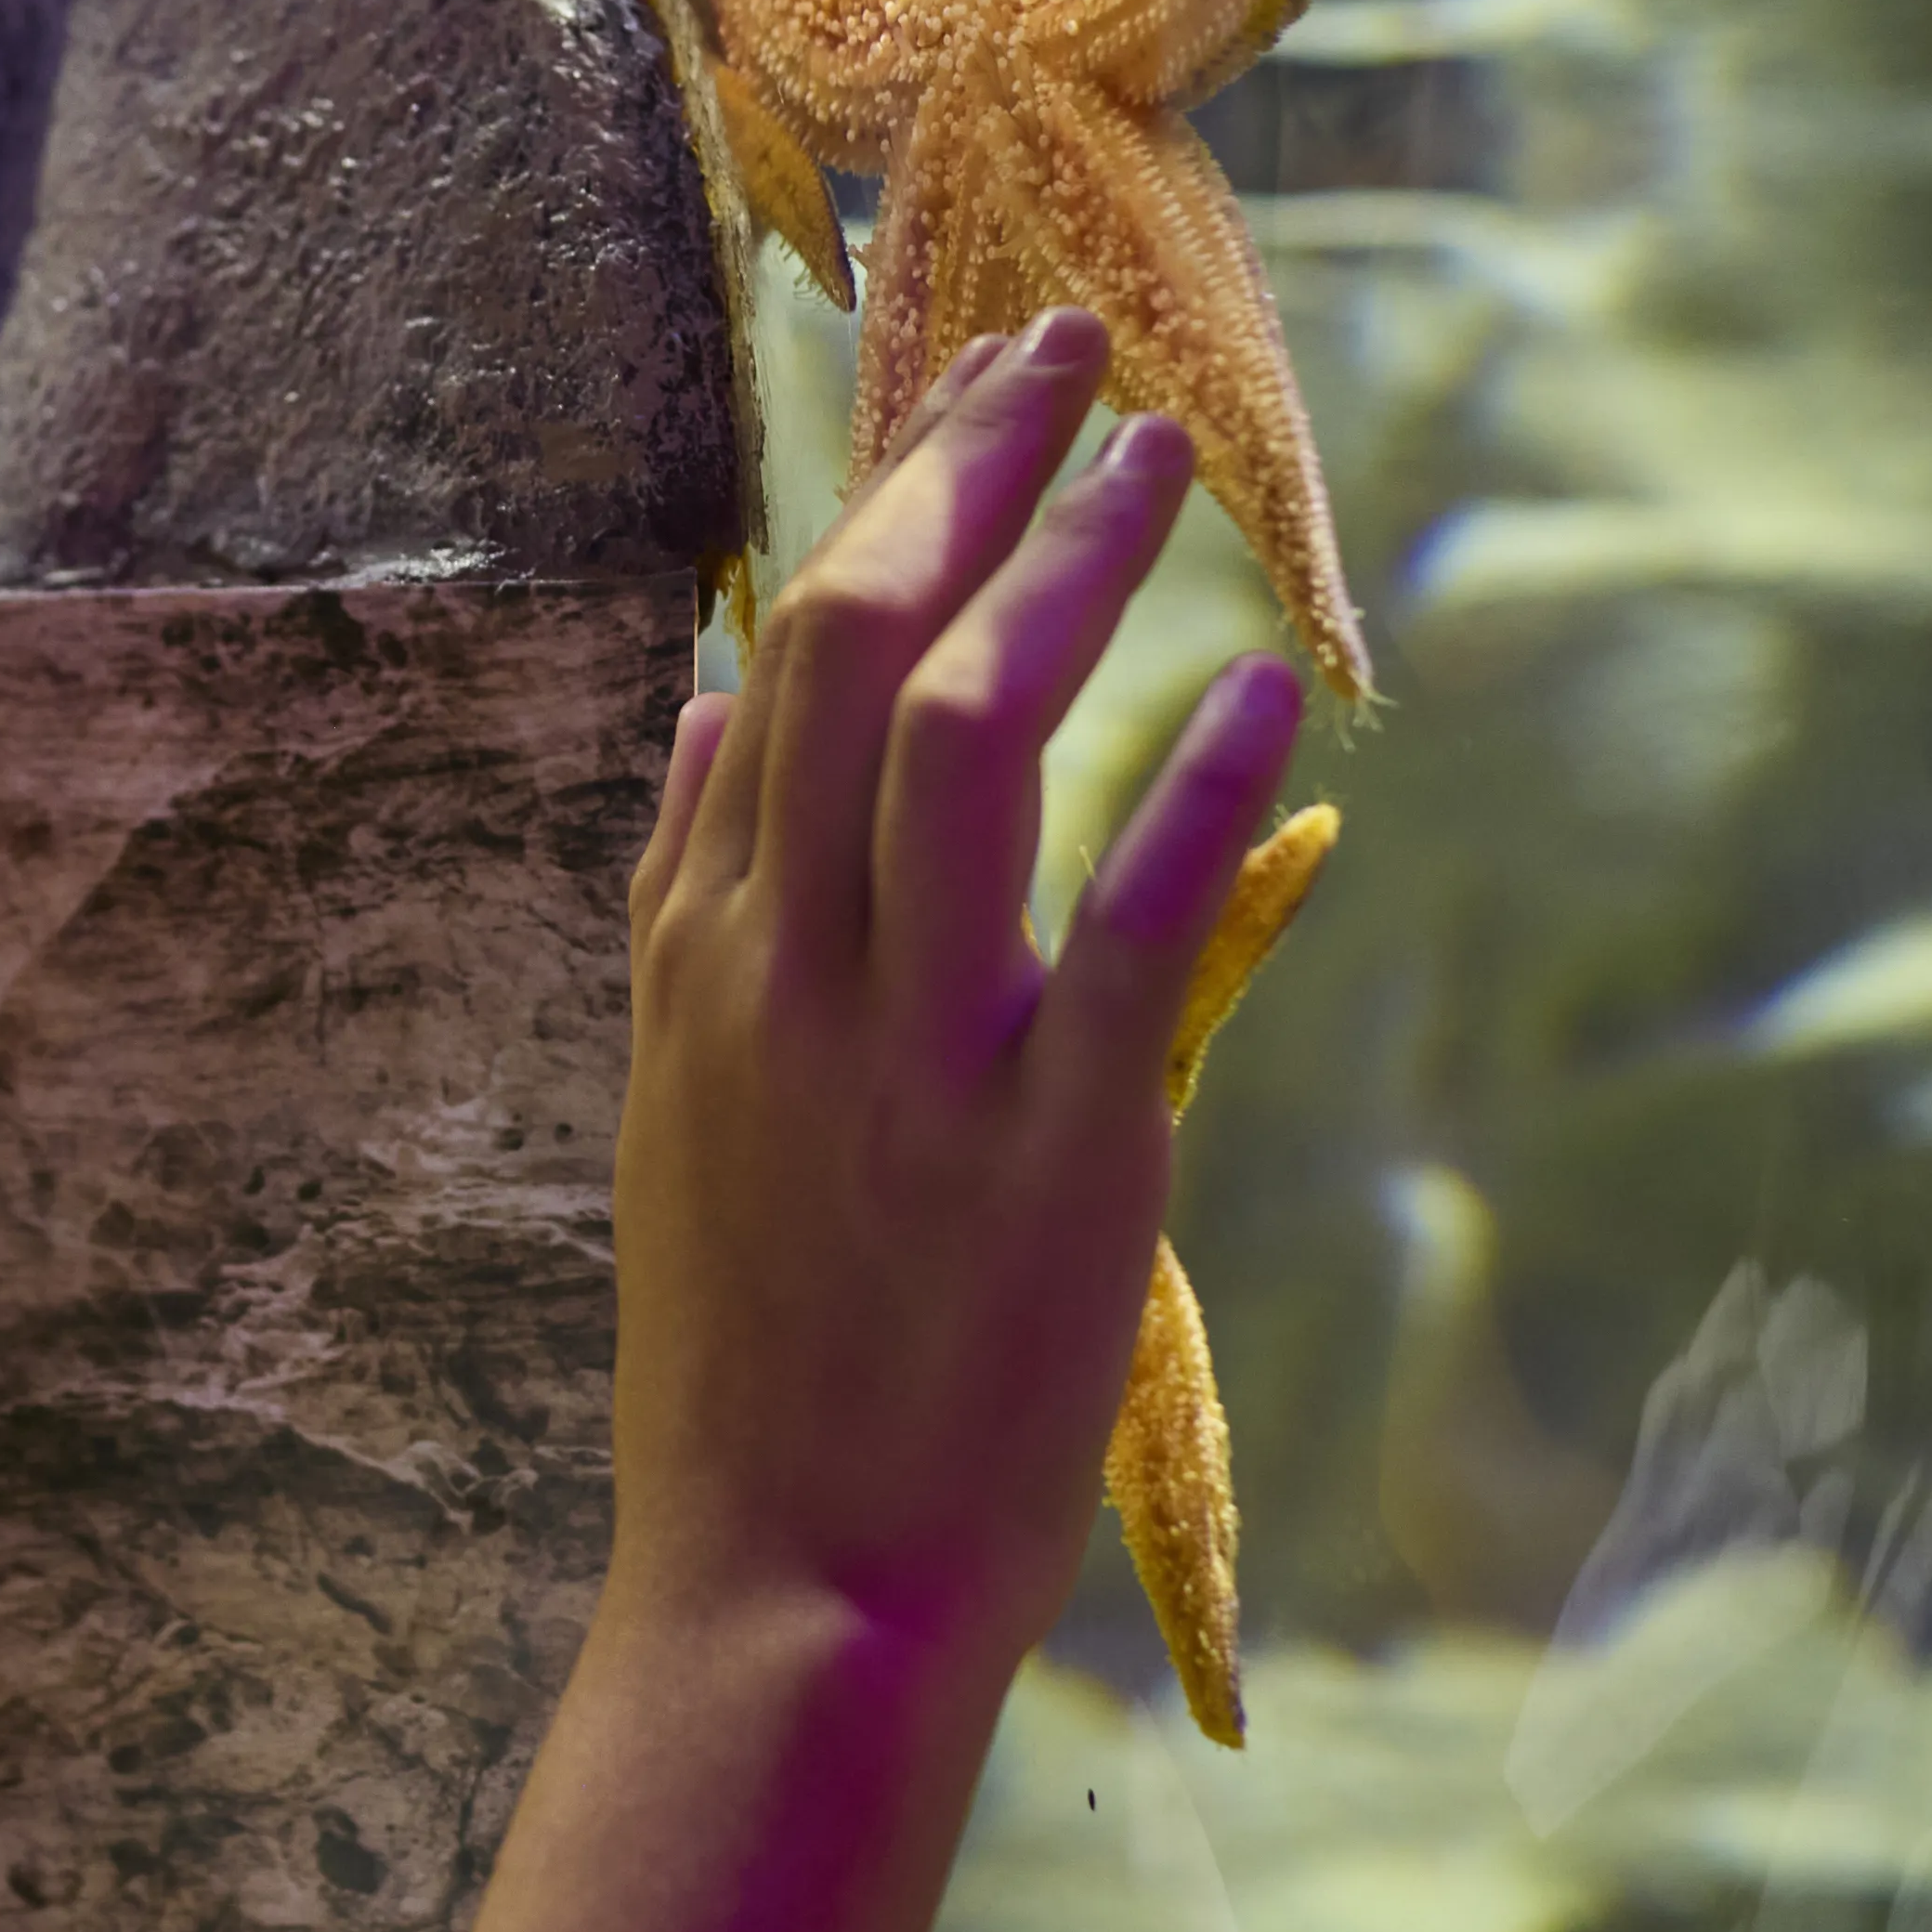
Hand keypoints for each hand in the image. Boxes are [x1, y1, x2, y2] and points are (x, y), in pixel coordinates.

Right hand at [607, 306, 1305, 1668]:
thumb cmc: (748, 1348)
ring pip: (957, 738)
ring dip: (1060, 572)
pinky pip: (1122, 931)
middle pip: (846, 643)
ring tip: (1158, 458)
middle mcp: (787, 969)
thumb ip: (680, 888)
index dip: (874, 491)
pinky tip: (1261, 690)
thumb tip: (690, 704)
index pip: (770, 655)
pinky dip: (1193, 793)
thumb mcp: (670, 1095)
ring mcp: (909, 1055)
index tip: (962, 376)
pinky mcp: (1052, 1149)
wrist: (783, 1590)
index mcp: (703, 948)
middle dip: (956, 467)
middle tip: (1065, 340)